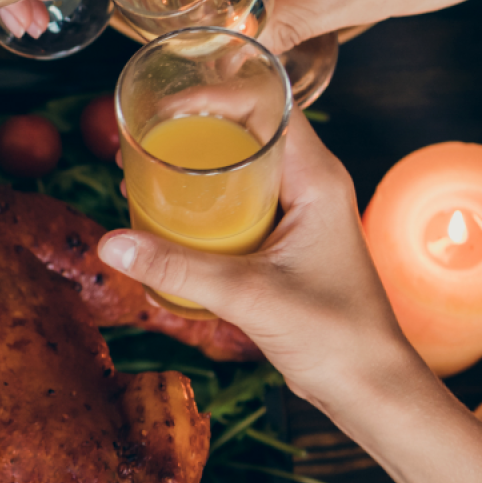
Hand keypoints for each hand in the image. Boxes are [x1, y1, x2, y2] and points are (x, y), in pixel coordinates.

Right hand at [92, 111, 420, 415]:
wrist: (370, 387)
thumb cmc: (334, 336)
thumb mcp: (248, 295)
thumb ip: (179, 269)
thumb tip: (112, 243)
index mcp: (317, 180)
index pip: (268, 107)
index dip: (217, 95)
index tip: (168, 106)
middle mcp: (311, 189)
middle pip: (249, 135)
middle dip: (193, 133)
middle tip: (143, 142)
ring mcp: (300, 219)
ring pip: (242, 174)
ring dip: (195, 172)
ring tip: (143, 177)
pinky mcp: (286, 248)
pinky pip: (240, 210)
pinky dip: (203, 208)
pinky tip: (166, 225)